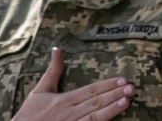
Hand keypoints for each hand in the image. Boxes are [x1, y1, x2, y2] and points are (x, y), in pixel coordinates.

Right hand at [12, 47, 134, 120]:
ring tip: (127, 102)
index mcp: (64, 100)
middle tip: (132, 88)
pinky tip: (113, 120)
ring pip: (95, 118)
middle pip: (96, 103)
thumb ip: (52, 71)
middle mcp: (70, 113)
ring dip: (112, 110)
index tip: (122, 79)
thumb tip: (57, 49)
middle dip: (114, 95)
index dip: (107, 85)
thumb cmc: (30, 114)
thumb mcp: (40, 90)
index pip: (90, 90)